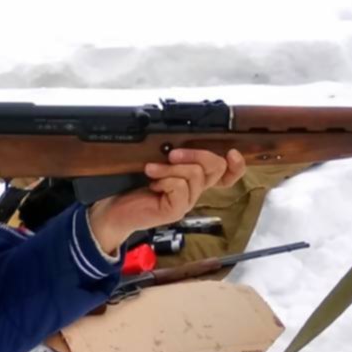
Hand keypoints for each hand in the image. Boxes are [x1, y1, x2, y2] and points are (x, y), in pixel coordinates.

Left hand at [86, 148, 246, 255]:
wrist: (115, 209)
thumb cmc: (134, 186)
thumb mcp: (158, 165)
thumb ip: (174, 157)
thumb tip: (181, 141)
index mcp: (194, 179)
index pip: (226, 175)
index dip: (236, 166)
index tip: (233, 152)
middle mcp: (195, 191)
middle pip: (216, 168)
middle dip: (197, 154)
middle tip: (173, 154)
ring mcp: (187, 202)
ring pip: (195, 175)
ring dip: (171, 167)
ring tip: (152, 170)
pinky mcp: (175, 211)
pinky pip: (180, 187)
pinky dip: (165, 180)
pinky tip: (152, 184)